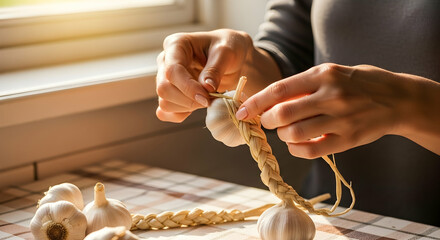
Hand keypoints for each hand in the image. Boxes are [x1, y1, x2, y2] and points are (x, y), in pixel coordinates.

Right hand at [156, 29, 252, 122]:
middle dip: (188, 100)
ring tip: (207, 99)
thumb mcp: (227, 53)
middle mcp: (165, 61)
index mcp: (176, 44)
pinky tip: (196, 107)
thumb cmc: (228, 48)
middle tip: (210, 99)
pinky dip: (181, 114)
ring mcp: (164, 78)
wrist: (231, 57)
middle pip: (164, 89)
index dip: (188, 88)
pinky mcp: (169, 93)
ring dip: (187, 107)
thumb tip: (206, 87)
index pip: (172, 71)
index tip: (207, 98)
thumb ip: (215, 69)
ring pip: (164, 103)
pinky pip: (165, 112)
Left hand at [236, 63, 439, 157]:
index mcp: (322, 75)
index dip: (255, 102)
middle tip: (266, 122)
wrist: (396, 99)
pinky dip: (295, 150)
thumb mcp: (330, 73)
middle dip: (265, 121)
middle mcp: (330, 95)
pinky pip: (310, 151)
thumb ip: (302, 86)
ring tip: (286, 131)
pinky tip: (296, 144)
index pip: (279, 90)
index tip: (241, 111)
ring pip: (294, 134)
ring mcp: (340, 119)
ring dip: (282, 135)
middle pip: (282, 114)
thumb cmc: (357, 83)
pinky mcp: (347, 139)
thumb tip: (267, 102)